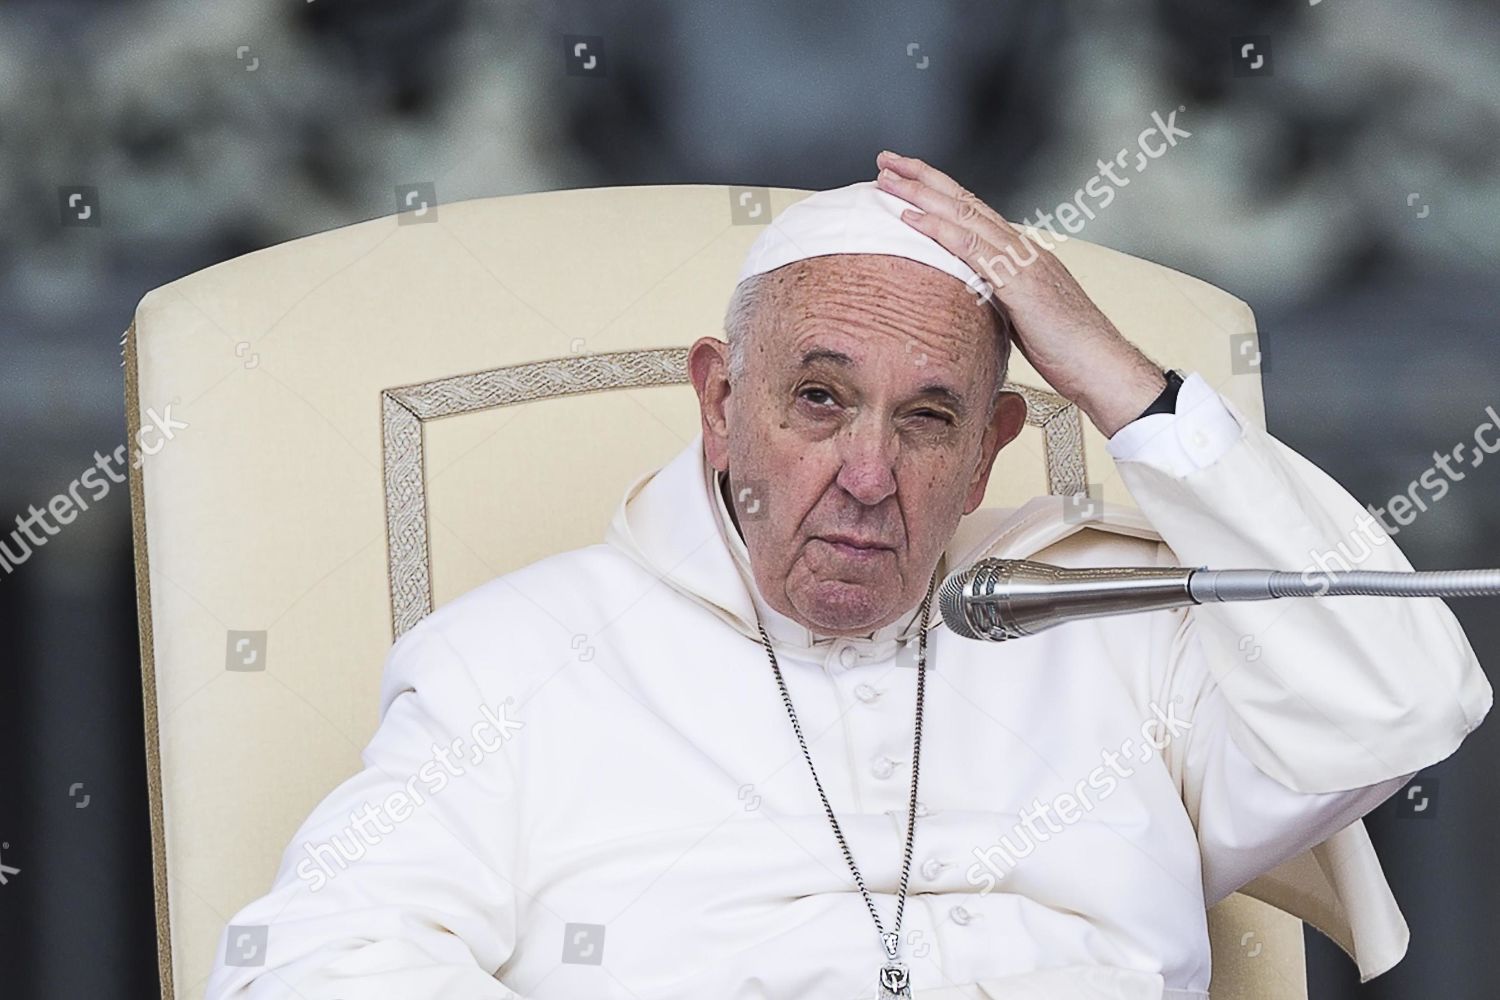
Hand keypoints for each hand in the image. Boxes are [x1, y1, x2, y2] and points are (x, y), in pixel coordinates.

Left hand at [874, 149, 1166, 436]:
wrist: (1102, 365)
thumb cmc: (1067, 349)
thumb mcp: (1022, 318)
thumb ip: (996, 299)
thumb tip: (968, 301)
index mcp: (1020, 253)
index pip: (973, 212)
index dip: (938, 191)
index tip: (905, 177)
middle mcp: (1020, 247)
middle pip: (964, 201)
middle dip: (922, 178)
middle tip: (886, 160)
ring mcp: (1021, 261)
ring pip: (964, 215)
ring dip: (922, 194)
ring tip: (887, 179)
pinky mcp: (1019, 282)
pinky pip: (972, 248)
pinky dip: (939, 229)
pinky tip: (911, 219)